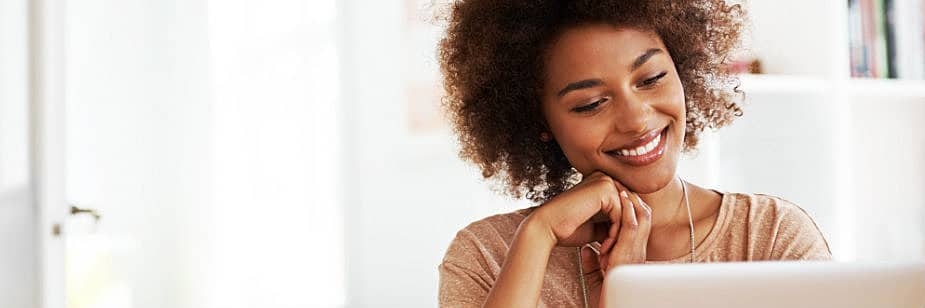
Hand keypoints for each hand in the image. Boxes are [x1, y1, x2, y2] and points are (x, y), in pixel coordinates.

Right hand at [526, 171, 624, 247]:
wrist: (547, 227)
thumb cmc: (567, 228)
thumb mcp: (596, 225)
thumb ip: (612, 223)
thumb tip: (628, 230)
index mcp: (601, 184)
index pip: (623, 209)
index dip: (621, 230)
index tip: (614, 250)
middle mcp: (604, 178)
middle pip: (627, 210)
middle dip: (622, 233)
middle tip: (614, 253)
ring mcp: (604, 181)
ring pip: (625, 214)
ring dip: (619, 236)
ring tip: (608, 252)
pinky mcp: (604, 188)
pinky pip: (620, 215)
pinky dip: (614, 234)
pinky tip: (604, 247)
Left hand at [579, 189, 651, 307]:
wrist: (612, 306)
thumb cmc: (604, 298)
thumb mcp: (597, 278)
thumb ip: (592, 263)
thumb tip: (586, 250)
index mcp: (632, 256)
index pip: (637, 225)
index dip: (630, 208)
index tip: (617, 195)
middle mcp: (638, 253)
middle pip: (644, 217)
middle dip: (633, 200)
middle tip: (621, 185)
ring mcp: (637, 255)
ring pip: (642, 219)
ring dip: (632, 202)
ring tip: (621, 188)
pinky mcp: (630, 256)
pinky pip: (633, 228)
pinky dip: (628, 212)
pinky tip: (622, 200)